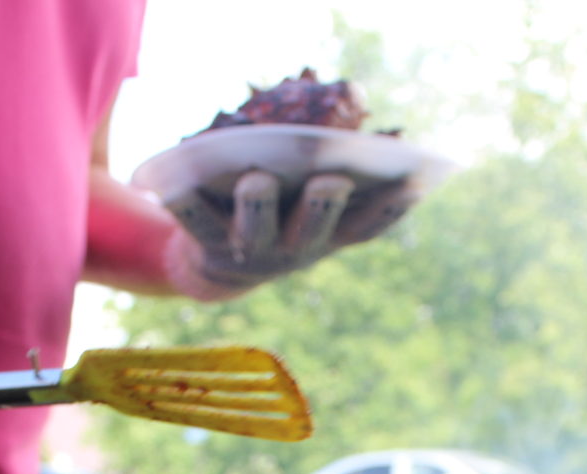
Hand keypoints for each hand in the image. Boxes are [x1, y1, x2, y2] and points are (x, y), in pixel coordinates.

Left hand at [164, 170, 420, 296]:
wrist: (218, 265)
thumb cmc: (276, 211)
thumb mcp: (307, 193)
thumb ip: (330, 159)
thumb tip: (357, 95)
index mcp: (326, 236)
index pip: (366, 227)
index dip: (391, 209)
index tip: (414, 179)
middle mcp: (293, 250)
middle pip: (311, 231)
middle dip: (321, 207)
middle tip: (328, 181)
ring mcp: (249, 251)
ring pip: (254, 230)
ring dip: (257, 206)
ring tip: (255, 179)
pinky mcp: (204, 245)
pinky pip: (193, 224)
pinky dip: (184, 204)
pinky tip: (172, 186)